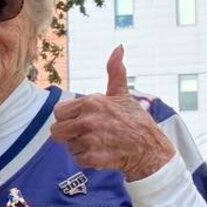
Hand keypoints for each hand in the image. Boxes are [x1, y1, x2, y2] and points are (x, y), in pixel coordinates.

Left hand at [51, 45, 174, 181]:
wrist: (150, 147)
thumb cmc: (134, 119)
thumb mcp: (122, 93)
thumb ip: (114, 71)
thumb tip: (119, 47)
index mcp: (91, 102)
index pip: (59, 112)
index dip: (68, 118)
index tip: (82, 120)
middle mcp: (88, 120)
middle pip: (56, 131)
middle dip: (68, 134)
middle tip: (86, 133)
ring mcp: (90, 139)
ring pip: (67, 146)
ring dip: (79, 147)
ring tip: (98, 142)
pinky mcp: (93, 157)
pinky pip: (77, 159)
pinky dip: (87, 159)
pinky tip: (101, 152)